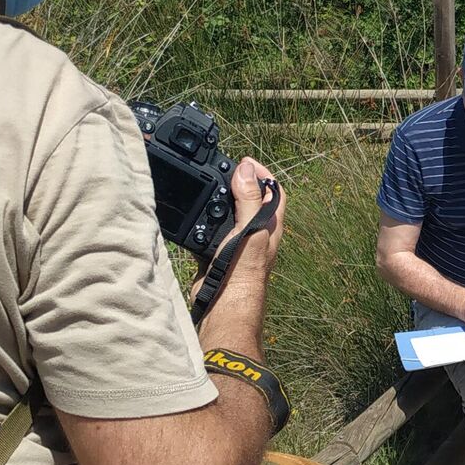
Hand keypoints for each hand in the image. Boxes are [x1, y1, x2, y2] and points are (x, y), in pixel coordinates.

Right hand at [200, 158, 285, 285]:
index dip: (262, 173)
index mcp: (270, 224)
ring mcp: (238, 242)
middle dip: (238, 182)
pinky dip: (202, 222)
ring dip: (218, 201)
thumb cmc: (242, 270)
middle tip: (221, 170)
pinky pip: (210, 231)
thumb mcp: (248, 228)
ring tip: (205, 186)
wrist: (223, 303)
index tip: (243, 161)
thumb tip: (246, 169)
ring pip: (230, 214)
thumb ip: (249, 199)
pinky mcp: (219, 253)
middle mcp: (257, 232)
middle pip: (251, 199)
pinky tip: (191, 216)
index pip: (274, 190)